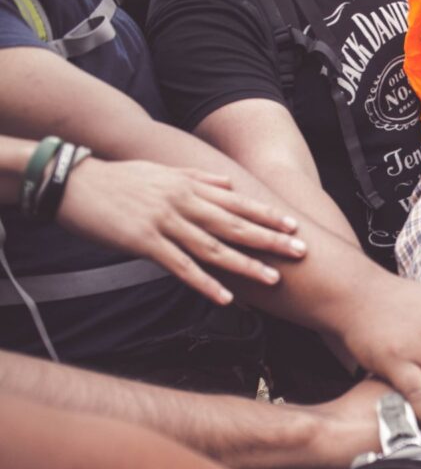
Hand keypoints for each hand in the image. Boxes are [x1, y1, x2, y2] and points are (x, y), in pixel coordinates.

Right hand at [56, 158, 306, 304]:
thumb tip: (228, 181)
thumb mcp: (163, 171)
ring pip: (213, 247)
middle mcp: (183, 202)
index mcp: (189, 186)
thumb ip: (198, 176)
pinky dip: (204, 282)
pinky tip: (225, 297)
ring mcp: (164, 222)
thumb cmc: (118, 178)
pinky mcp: (144, 241)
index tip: (294, 225)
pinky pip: (180, 266)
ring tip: (272, 280)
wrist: (72, 182)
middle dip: (270, 239)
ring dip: (245, 265)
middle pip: (235, 224)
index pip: (237, 202)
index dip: (267, 214)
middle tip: (300, 252)